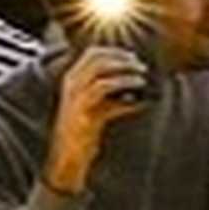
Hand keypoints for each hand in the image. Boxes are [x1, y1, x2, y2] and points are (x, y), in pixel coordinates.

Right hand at [44, 45, 148, 194]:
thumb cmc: (83, 134)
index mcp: (72, 80)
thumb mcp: (96, 110)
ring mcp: (75, 95)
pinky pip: (103, 89)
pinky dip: (121, 88)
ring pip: (100, 70)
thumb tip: (135, 88)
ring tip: (141, 78)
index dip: (114, 52)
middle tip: (140, 66)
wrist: (67, 158)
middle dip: (122, 58)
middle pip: (96, 57)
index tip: (132, 56)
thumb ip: (111, 97)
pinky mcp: (82, 109)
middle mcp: (71, 84)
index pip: (92, 53)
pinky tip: (137, 97)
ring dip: (124, 71)